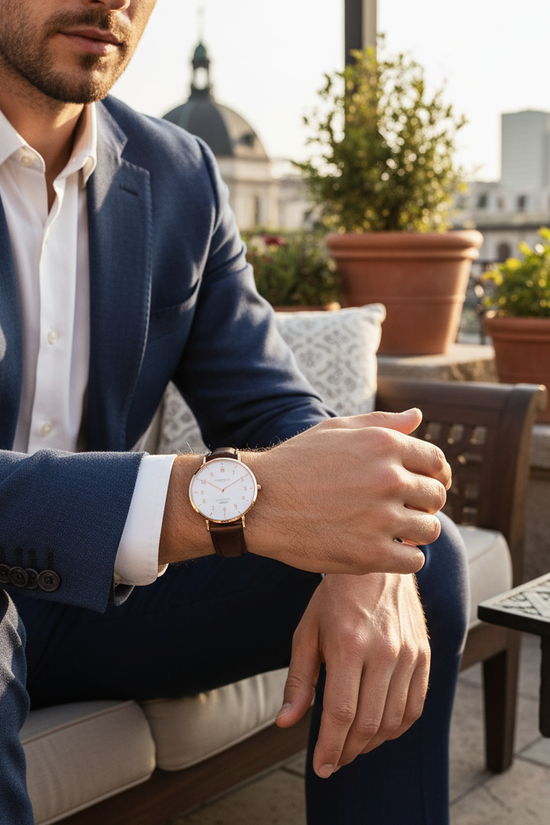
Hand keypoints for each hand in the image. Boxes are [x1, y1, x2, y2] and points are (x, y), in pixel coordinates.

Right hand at [245, 408, 449, 575]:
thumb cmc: (295, 463)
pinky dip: (404, 558)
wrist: (257, 502)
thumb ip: (382, 423)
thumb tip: (418, 417)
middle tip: (402, 511)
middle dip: (423, 504)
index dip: (436, 475)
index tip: (424, 486)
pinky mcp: (371, 553)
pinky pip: (414, 560)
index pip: (436, 462)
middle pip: (436, 496)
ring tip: (393, 532)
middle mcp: (388, 478)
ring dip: (416, 532)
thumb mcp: (336, 430)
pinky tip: (384, 550)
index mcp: (384, 445)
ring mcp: (381, 517)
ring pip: (429, 529)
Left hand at [275, 572, 430, 777]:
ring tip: (352, 746)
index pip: (341, 712)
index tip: (321, 766)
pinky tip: (379, 730)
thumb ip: (299, 680)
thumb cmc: (335, 597)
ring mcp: (408, 653)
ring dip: (372, 743)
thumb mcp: (307, 632)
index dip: (330, 747)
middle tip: (333, 761)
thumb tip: (286, 722)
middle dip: (348, 751)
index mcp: (348, 644)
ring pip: (393, 720)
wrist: (377, 566)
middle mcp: (383, 651)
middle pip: (368, 722)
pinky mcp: (424, 655)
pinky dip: (397, 727)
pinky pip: (415, 706)